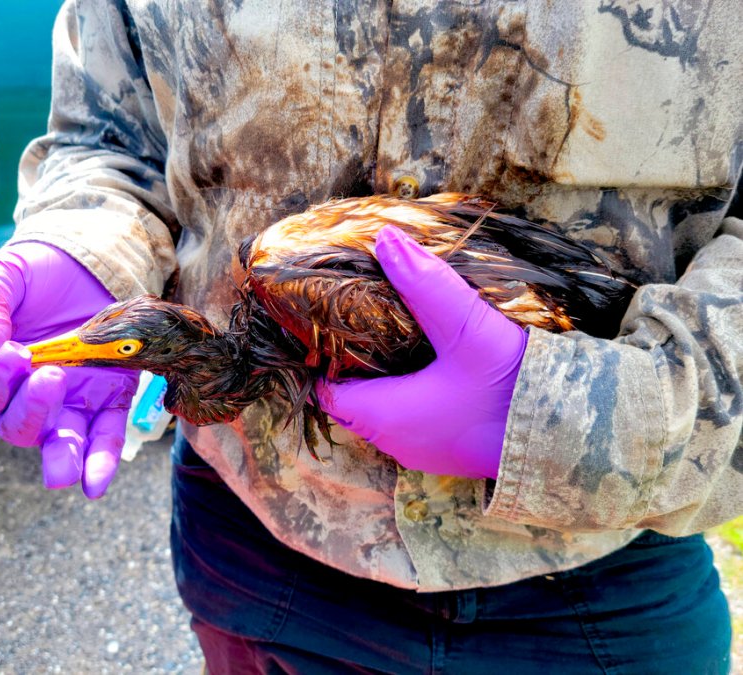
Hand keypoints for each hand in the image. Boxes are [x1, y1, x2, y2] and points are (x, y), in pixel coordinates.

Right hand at [0, 242, 138, 497]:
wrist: (86, 261)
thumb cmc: (32, 274)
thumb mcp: (0, 276)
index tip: (11, 350)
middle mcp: (30, 395)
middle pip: (18, 426)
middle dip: (30, 410)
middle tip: (49, 376)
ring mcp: (72, 400)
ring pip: (60, 442)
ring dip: (62, 459)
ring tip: (64, 472)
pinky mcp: (110, 397)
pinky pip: (104, 437)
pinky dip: (100, 462)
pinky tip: (95, 484)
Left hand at [316, 225, 527, 478]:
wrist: (579, 437)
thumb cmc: (514, 389)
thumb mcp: (468, 328)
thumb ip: (425, 284)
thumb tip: (385, 240)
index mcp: (386, 416)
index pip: (326, 391)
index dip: (320, 357)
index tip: (326, 323)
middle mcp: (397, 442)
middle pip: (352, 401)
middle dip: (349, 364)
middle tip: (356, 319)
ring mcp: (425, 452)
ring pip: (382, 413)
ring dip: (380, 379)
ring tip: (388, 334)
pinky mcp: (451, 451)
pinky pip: (412, 421)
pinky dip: (407, 394)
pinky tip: (426, 364)